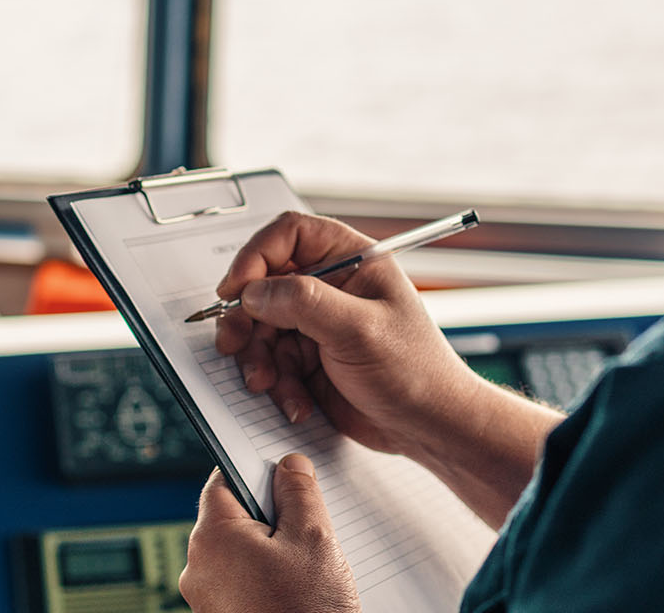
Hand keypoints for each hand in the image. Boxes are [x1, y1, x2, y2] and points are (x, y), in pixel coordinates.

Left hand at [178, 455, 360, 612]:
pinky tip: (293, 587)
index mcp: (211, 537)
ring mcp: (206, 597)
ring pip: (238, 551)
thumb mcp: (313, 538)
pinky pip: (239, 580)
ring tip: (303, 565)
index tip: (279, 471)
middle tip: (304, 525)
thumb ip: (299, 492)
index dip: (254, 470)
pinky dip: (263, 576)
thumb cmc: (307, 611)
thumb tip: (288, 467)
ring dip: (268, 548)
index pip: (223, 480)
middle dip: (268, 515)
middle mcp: (198, 566)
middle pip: (231, 517)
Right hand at [215, 211, 480, 457]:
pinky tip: (296, 400)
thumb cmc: (416, 372)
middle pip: (264, 285)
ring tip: (268, 382)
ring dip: (259, 359)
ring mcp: (318, 325)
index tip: (236, 289)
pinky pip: (272, 362)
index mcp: (352, 261)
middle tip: (234, 342)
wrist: (429, 427)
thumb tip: (254, 292)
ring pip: (261, 328)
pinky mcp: (310, 360)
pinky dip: (275, 383)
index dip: (256, 256)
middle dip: (247, 319)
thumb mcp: (358, 329)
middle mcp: (331, 288)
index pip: (289, 236)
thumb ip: (302, 302)